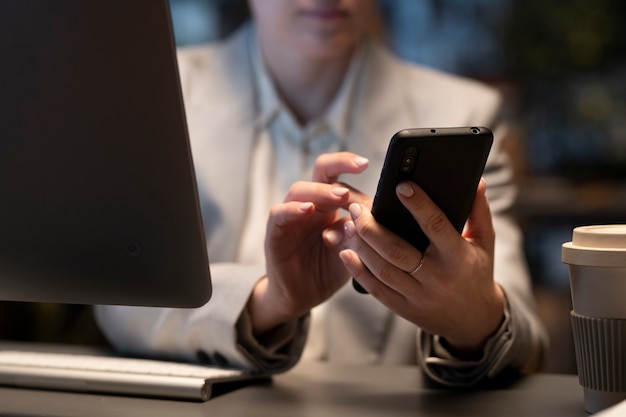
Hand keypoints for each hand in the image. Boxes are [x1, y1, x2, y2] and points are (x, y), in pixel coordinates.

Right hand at [248, 152, 370, 334]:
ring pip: (301, 190)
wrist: (302, 296)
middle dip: (340, 163)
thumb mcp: (352, 252)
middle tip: (361, 165)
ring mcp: (291, 217)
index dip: (353, 170)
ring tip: (341, 195)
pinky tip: (308, 210)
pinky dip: (293, 209)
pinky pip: (280, 214)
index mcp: (330, 206)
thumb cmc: (327, 270)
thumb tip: (378, 215)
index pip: (340, 177)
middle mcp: (310, 205)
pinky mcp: (275, 232)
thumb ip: (361, 234)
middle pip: (320, 172)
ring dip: (322, 190)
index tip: (370, 164)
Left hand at [339, 178, 504, 354]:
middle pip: (396, 250)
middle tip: (356, 207)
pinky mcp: (404, 309)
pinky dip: (358, 271)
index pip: (435, 226)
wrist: (474, 320)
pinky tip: (346, 252)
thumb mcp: (484, 242)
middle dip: (371, 227)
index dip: (418, 205)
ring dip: (361, 245)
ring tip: (349, 224)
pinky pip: (377, 289)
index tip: (401, 186)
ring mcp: (419, 296)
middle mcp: (437, 277)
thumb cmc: (477, 272)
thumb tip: (476, 182)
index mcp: (458, 257)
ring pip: (382, 269)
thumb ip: (478, 211)